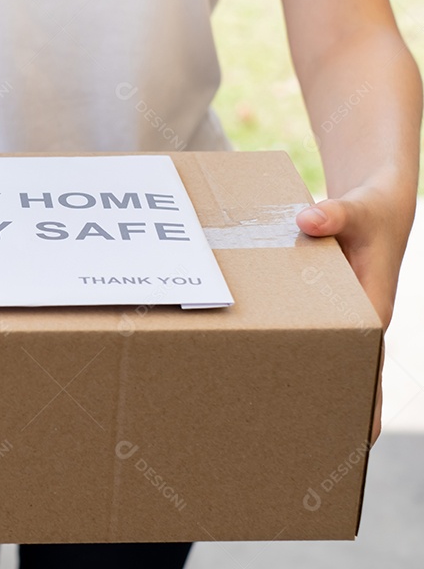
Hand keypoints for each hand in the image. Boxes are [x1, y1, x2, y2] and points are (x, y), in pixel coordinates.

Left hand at [296, 180, 414, 441]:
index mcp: (373, 307)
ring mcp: (345, 314)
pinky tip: (274, 374)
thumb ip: (334, 214)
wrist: (377, 200)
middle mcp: (362, 318)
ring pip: (331, 359)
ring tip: (288, 428)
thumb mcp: (355, 208)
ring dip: (316, 387)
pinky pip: (315, 337)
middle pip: (350, 373)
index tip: (359, 436)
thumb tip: (310, 219)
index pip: (368, 363)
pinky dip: (299, 356)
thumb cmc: (369, 209)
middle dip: (338, 408)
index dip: (362, 398)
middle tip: (313, 451)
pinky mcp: (328, 305)